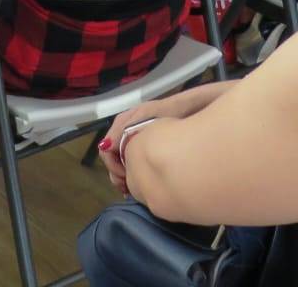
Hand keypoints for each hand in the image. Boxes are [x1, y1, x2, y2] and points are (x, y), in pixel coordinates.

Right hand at [97, 90, 213, 193]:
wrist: (193, 108)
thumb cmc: (170, 111)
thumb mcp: (146, 117)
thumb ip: (124, 130)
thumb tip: (104, 146)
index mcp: (122, 123)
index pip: (106, 151)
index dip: (113, 167)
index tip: (126, 179)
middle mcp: (125, 131)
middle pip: (112, 159)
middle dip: (118, 175)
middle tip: (129, 189)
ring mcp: (134, 139)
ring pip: (121, 163)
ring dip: (125, 176)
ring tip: (134, 190)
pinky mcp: (144, 145)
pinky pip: (132, 162)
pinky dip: (133, 174)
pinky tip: (140, 185)